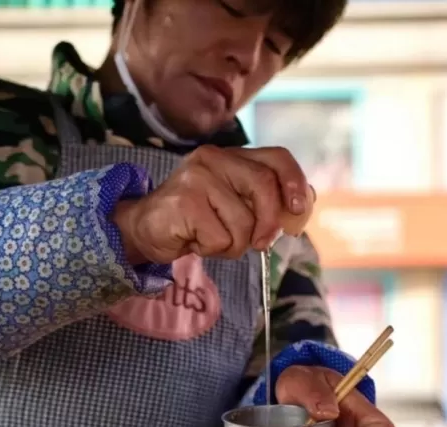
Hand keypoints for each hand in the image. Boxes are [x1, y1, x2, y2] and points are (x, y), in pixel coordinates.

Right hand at [112, 145, 313, 265]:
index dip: (295, 182)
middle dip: (269, 223)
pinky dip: (214, 250)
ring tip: (213, 239)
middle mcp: (214, 158)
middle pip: (264, 187)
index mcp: (231, 156)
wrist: (144, 229)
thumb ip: (263, 202)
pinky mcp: (184, 202)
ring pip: (243, 221)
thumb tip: (302, 205)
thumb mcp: (233, 207)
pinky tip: (196, 241)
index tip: (298, 208)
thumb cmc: (195, 221)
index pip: (276, 157)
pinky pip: (221, 238)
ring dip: (234, 245)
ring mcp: (197, 178)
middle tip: (260, 244)